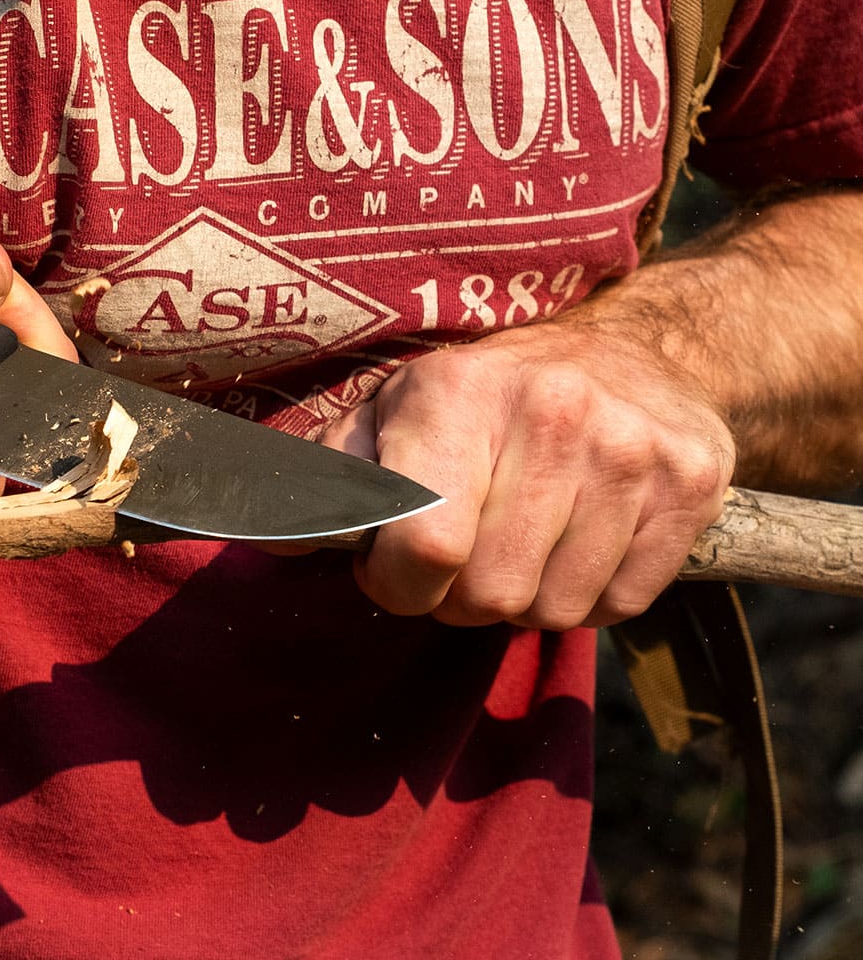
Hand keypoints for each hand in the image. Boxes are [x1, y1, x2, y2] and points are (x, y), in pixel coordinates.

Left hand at [318, 320, 735, 629]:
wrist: (631, 350)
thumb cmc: (480, 399)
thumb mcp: (391, 413)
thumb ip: (329, 478)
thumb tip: (268, 535)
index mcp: (457, 393)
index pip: (425, 545)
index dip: (396, 584)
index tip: (392, 569)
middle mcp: (553, 412)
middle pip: (488, 592)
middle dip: (457, 597)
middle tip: (460, 557)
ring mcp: (630, 449)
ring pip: (554, 609)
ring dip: (523, 600)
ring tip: (517, 544)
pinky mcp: (692, 482)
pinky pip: (620, 607)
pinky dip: (587, 598)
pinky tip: (573, 546)